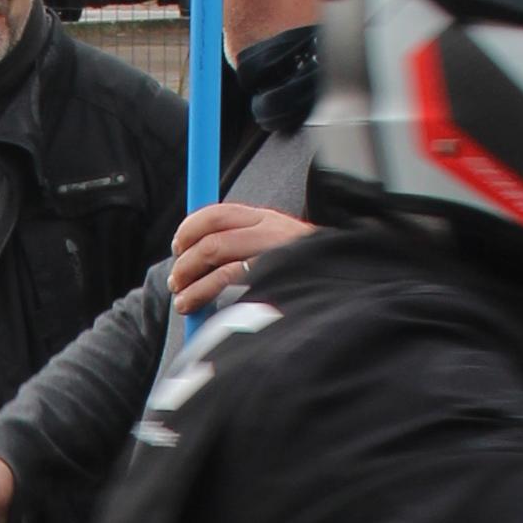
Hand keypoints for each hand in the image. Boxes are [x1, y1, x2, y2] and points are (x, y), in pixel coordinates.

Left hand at [165, 200, 313, 310]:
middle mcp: (271, 230)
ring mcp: (275, 254)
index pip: (217, 214)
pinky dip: (204, 295)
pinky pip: (229, 282)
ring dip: (191, 284)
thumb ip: (244, 244)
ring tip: (183, 302)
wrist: (346, 280)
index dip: (190, 230)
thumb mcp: (276, 246)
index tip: (178, 247)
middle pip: (213, 239)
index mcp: (267, 218)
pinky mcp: (276, 278)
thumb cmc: (305, 272)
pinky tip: (196, 309)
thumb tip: (196, 257)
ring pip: (218, 260)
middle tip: (176, 282)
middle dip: (186, 262)